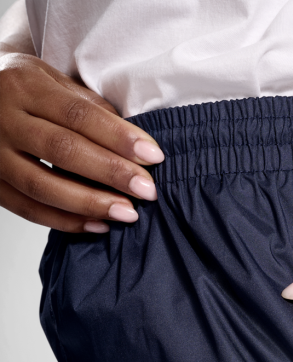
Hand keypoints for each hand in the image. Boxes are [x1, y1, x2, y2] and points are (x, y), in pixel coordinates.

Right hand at [0, 52, 163, 232]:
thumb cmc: (23, 90)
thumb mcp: (51, 81)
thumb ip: (89, 106)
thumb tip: (133, 142)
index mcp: (24, 86)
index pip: (78, 114)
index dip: (118, 137)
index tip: (153, 156)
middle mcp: (4, 119)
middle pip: (63, 149)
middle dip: (111, 173)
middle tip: (147, 190)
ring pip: (43, 185)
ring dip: (91, 204)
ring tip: (127, 213)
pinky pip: (29, 210)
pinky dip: (66, 222)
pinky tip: (98, 225)